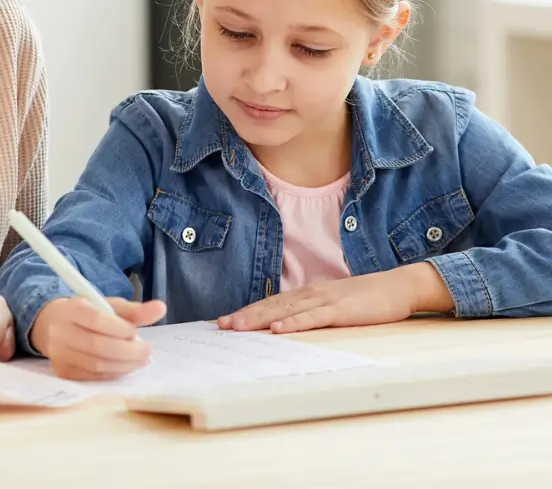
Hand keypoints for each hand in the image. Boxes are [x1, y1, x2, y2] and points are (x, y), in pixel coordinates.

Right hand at [30, 296, 166, 380]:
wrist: (52, 325)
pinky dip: (112, 374)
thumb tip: (161, 308)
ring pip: (96, 365)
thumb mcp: (108, 306)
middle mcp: (61, 331)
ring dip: (123, 365)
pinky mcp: (62, 372)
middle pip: (97, 346)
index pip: (96, 319)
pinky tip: (123, 367)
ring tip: (139, 360)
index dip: (119, 329)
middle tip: (146, 351)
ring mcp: (60, 354)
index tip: (135, 333)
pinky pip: (92, 377)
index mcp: (72, 308)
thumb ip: (135, 310)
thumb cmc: (86, 314)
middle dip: (128, 351)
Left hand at [217, 264, 454, 333]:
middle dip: (245, 315)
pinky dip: (294, 324)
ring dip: (260, 319)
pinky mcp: (340, 310)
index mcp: (307, 294)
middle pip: (271, 305)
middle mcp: (310, 294)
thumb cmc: (364, 299)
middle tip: (222, 325)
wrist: (396, 287)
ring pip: (286, 311)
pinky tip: (279, 330)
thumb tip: (290, 324)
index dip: (248, 312)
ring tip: (239, 327)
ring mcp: (324, 300)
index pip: (271, 303)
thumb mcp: (333, 305)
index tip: (226, 321)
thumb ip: (312, 312)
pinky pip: (313, 318)